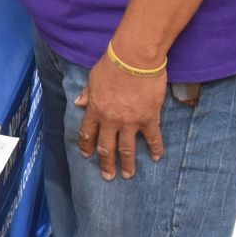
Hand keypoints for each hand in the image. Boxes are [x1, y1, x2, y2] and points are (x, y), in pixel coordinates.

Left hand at [74, 53, 166, 180]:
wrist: (135, 59)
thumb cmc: (112, 65)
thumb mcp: (93, 78)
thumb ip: (87, 93)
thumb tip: (79, 102)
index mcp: (95, 110)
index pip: (88, 133)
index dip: (87, 146)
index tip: (87, 156)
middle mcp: (110, 120)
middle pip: (106, 147)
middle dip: (106, 164)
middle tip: (108, 176)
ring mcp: (130, 121)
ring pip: (127, 148)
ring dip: (127, 164)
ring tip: (128, 175)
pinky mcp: (149, 118)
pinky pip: (153, 138)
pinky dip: (155, 149)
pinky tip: (157, 157)